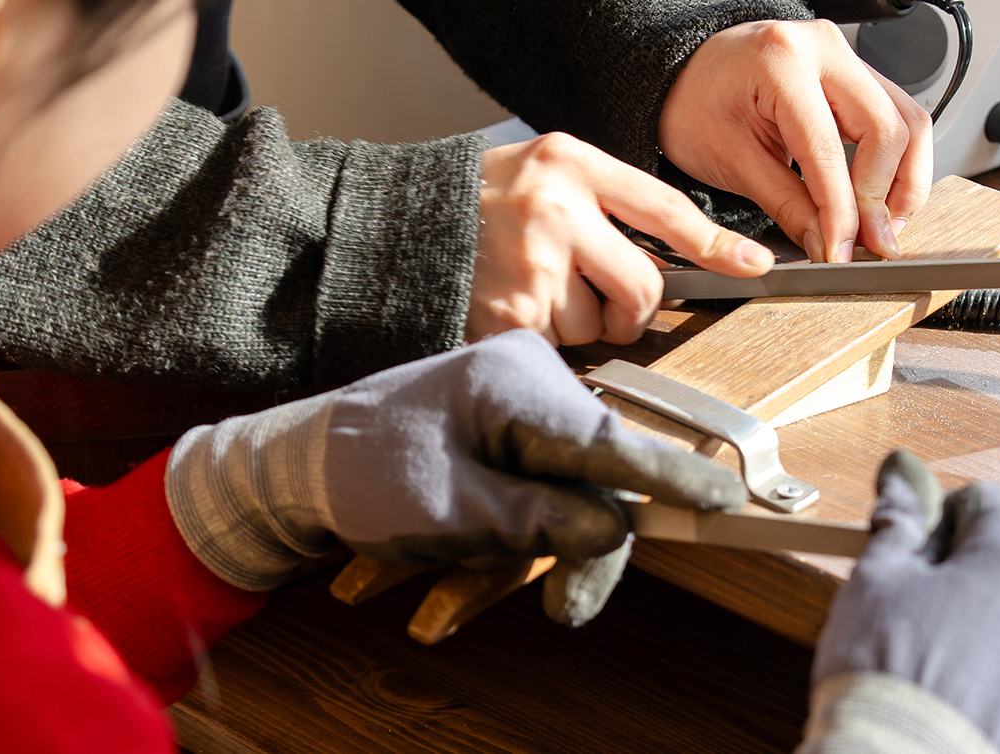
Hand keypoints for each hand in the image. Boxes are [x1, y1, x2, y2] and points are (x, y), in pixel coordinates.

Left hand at [166, 330, 746, 624]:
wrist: (270, 469)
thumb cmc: (354, 472)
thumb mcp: (453, 508)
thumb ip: (542, 518)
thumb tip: (613, 529)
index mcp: (517, 385)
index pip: (612, 442)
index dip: (673, 478)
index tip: (729, 499)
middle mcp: (519, 391)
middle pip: (582, 485)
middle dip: (558, 556)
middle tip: (563, 611)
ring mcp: (501, 419)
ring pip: (539, 507)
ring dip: (488, 570)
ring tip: (426, 615)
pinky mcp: (484, 447)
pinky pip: (504, 507)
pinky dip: (469, 557)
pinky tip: (419, 599)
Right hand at [469, 132, 774, 344]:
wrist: (392, 224)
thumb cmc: (475, 202)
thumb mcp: (541, 171)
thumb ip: (600, 200)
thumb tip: (670, 255)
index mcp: (569, 163)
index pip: (664, 209)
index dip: (715, 244)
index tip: (752, 264)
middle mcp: (556, 209)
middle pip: (642, 286)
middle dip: (629, 308)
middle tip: (595, 297)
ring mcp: (532, 264)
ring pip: (597, 325)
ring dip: (573, 324)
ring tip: (529, 290)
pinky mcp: (509, 314)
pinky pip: (557, 347)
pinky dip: (540, 340)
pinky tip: (510, 309)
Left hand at [658, 19, 932, 262]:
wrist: (684, 72)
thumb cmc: (694, 104)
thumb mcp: (730, 160)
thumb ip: (786, 203)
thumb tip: (829, 244)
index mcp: (781, 61)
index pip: (830, 149)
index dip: (843, 212)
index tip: (843, 253)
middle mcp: (824, 47)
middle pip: (889, 128)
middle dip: (885, 197)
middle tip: (872, 244)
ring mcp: (845, 54)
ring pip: (909, 120)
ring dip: (905, 181)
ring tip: (884, 226)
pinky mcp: (856, 70)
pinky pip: (898, 114)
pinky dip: (898, 162)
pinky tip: (881, 197)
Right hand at [808, 452, 999, 753]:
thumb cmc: (891, 680)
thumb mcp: (875, 585)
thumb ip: (898, 524)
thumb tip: (901, 475)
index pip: (994, 505)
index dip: (946, 524)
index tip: (918, 556)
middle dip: (977, 590)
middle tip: (921, 628)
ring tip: (945, 686)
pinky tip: (970, 721)